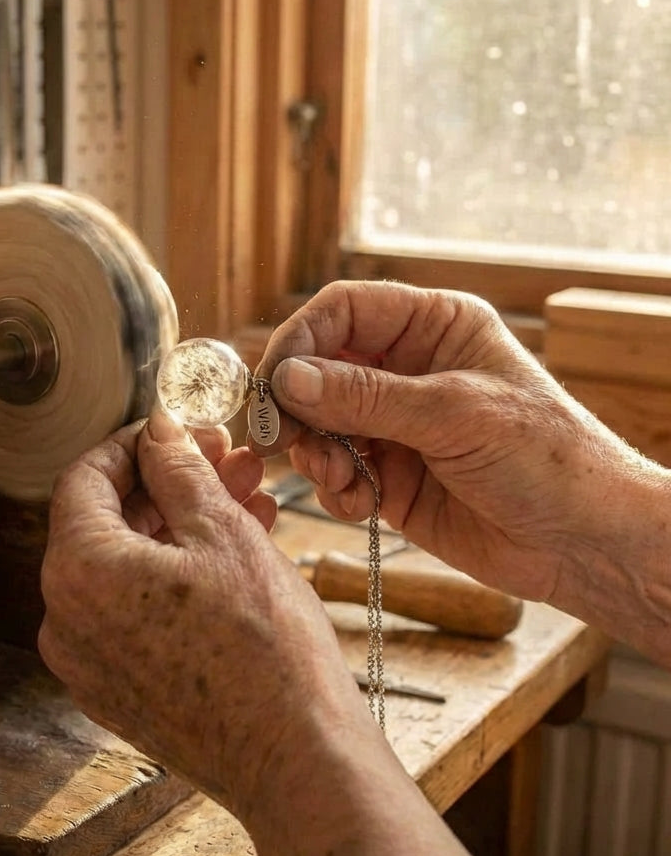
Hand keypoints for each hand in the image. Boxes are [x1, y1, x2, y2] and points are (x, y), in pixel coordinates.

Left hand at [38, 412, 367, 813]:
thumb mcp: (224, 532)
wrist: (297, 761)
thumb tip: (157, 429)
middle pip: (107, 521)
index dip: (134, 444)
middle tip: (225, 460)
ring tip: (248, 500)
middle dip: (170, 483)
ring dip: (183, 526)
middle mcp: (65, 621)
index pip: (84, 477)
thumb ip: (178, 468)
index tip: (177, 430)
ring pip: (127, 566)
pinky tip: (235, 553)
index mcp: (77, 571)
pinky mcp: (118, 692)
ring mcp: (88, 663)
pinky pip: (135, 611)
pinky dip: (176, 575)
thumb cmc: (266, 647)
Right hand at [254, 280, 646, 603]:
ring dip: (314, 452)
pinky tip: (362, 504)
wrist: (582, 543)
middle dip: (297, 405)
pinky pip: (333, 472)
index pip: (343, 311)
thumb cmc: (546, 459)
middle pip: (318, 368)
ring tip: (338, 477)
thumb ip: (365, 396)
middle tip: (278, 439)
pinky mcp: (387, 476)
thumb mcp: (454, 415)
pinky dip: (334, 489)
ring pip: (317, 424)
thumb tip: (287, 378)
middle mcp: (406, 370)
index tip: (273, 383)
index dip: (300, 340)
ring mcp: (394, 425)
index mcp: (433, 328)